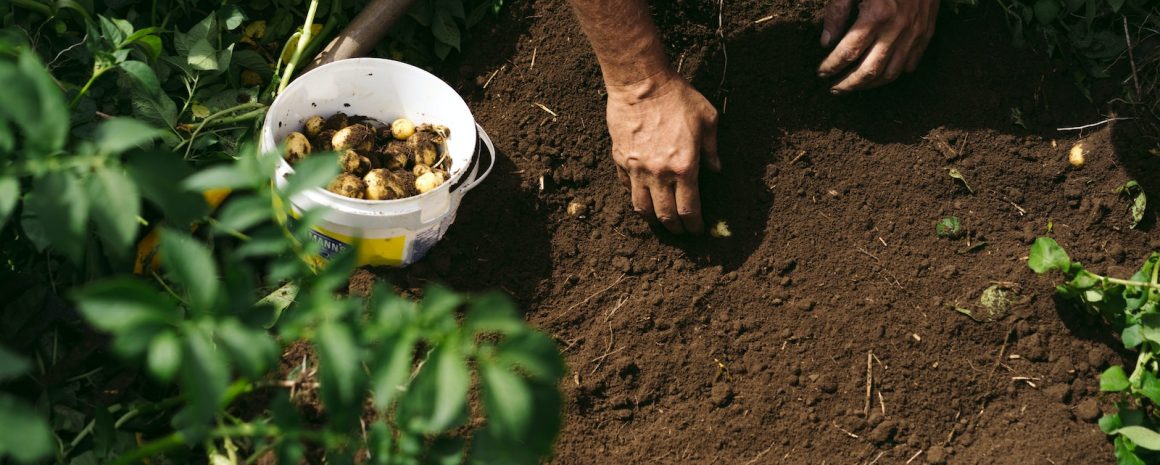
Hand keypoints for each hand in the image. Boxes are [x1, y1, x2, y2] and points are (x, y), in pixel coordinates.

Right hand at [605, 71, 718, 233]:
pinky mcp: (621, 160)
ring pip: (642, 207)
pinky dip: (636, 195)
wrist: (640, 83)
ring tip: (659, 221)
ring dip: (652, 219)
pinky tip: (643, 195)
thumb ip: (712, 149)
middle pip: (665, 215)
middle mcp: (659, 174)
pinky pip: (627, 187)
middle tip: (680, 231)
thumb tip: (716, 169)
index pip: (689, 209)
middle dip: (674, 228)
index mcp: (685, 167)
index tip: (697, 230)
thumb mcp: (707, 119)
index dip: (694, 225)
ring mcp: (636, 169)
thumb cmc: (676, 97)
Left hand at [817, 0, 938, 93]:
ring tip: (853, 86)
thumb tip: (826, 42)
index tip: (821, 72)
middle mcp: (898, 28)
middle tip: (834, 89)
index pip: (848, 52)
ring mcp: (915, 33)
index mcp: (877, 14)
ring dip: (869, 85)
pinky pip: (911, 63)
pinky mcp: (927, 32)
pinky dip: (894, 73)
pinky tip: (880, 75)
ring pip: (891, 73)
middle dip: (848, 84)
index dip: (832, 66)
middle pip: (869, 70)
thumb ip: (837, 11)